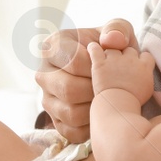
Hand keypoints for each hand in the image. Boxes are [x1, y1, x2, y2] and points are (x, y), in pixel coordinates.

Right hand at [35, 18, 136, 141]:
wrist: (110, 69)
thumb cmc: (110, 48)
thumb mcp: (116, 31)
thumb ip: (117, 29)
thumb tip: (112, 41)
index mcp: (53, 46)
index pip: (74, 61)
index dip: (98, 67)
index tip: (112, 66)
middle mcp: (44, 74)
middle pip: (69, 89)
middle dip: (97, 89)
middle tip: (114, 85)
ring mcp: (47, 99)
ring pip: (70, 113)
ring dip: (96, 109)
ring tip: (110, 98)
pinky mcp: (56, 121)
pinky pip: (72, 132)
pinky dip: (93, 127)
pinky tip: (104, 114)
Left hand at [87, 41, 154, 102]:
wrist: (118, 105)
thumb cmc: (133, 101)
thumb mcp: (147, 89)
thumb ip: (146, 75)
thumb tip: (143, 71)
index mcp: (144, 66)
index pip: (146, 56)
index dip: (141, 60)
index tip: (137, 66)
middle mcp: (130, 59)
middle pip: (129, 50)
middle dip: (125, 56)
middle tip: (120, 67)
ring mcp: (115, 60)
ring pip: (112, 49)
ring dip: (109, 54)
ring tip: (106, 62)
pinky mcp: (100, 63)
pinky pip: (95, 49)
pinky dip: (92, 48)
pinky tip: (91, 48)